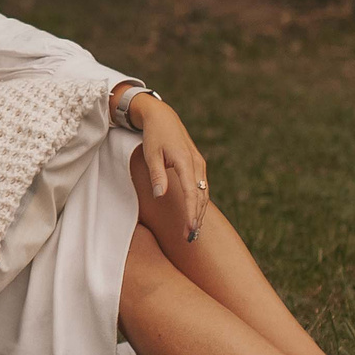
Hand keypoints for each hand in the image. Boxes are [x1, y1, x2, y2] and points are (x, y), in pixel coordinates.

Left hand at [130, 96, 208, 235]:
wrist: (163, 117)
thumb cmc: (154, 135)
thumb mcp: (151, 153)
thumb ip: (156, 175)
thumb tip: (160, 195)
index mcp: (186, 161)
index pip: (192, 193)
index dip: (191, 213)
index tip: (190, 229)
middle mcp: (197, 164)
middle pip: (201, 196)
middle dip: (197, 218)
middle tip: (190, 238)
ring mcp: (199, 164)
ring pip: (204, 193)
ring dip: (199, 212)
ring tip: (193, 231)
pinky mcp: (198, 165)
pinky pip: (202, 187)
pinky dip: (199, 202)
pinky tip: (195, 214)